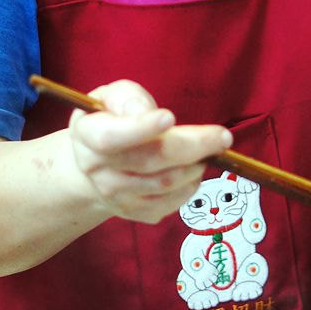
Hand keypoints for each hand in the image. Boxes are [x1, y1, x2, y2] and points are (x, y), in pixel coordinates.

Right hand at [68, 79, 232, 223]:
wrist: (98, 161)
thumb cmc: (113, 119)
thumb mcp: (114, 96)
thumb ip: (128, 99)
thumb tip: (146, 112)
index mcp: (88, 134)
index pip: (111, 137)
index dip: (141, 128)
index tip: (170, 117)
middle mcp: (96, 170)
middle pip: (149, 161)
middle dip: (193, 147)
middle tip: (222, 137)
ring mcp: (114, 196)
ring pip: (165, 184)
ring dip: (195, 166)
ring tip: (205, 151)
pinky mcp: (135, 213)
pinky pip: (171, 203)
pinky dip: (191, 185)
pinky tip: (193, 169)